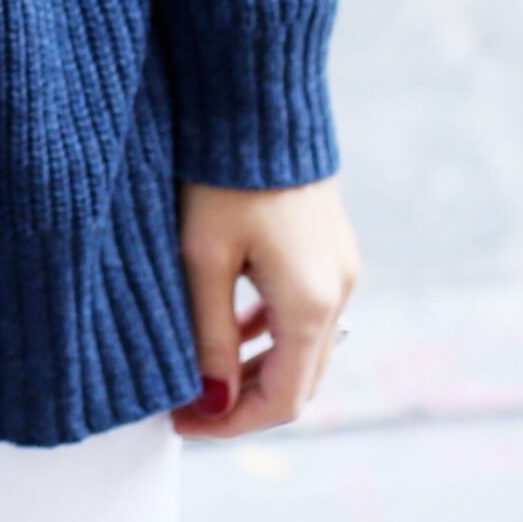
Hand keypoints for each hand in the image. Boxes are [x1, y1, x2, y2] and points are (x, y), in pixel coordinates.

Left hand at [172, 177, 359, 438]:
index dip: (230, 424)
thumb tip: (211, 406)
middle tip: (187, 404)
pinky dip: (269, 330)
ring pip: (302, 346)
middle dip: (243, 401)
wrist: (257, 97)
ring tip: (199, 370)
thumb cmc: (222, 174)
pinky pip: (304, 309)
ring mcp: (341, 268)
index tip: (182, 424)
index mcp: (309, 304)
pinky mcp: (332, 246)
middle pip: (297, 380)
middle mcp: (338, 292)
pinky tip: (230, 325)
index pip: (281, 402)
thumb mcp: (203, 258)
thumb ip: (208, 337)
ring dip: (256, 366)